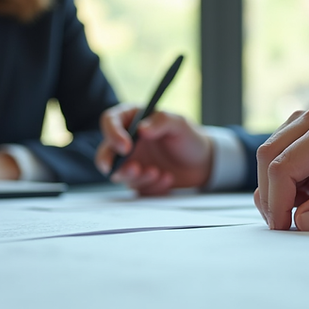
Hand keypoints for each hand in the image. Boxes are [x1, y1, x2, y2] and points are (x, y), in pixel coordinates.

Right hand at [95, 103, 212, 194]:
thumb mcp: (179, 124)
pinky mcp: (138, 180)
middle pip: (105, 152)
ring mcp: (131, 162)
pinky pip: (136, 188)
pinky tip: (167, 178)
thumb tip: (141, 129)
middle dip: (113, 164)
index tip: (126, 147)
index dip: (112, 134)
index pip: (110, 121)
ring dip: (136, 177)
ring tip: (157, 172)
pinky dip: (151, 186)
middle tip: (133, 169)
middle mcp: (127, 141)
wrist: (202, 163)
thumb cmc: (189, 138)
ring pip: (119, 174)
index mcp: (132, 119)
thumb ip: (161, 121)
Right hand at [253, 107, 308, 230]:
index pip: (283, 164)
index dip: (277, 201)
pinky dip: (282, 190)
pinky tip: (304, 205)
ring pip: (268, 162)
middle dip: (272, 197)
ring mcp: (306, 130)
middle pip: (268, 158)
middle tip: (288, 228)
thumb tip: (302, 220)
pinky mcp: (304, 144)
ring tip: (300, 217)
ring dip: (274, 193)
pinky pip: (277, 167)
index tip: (285, 230)